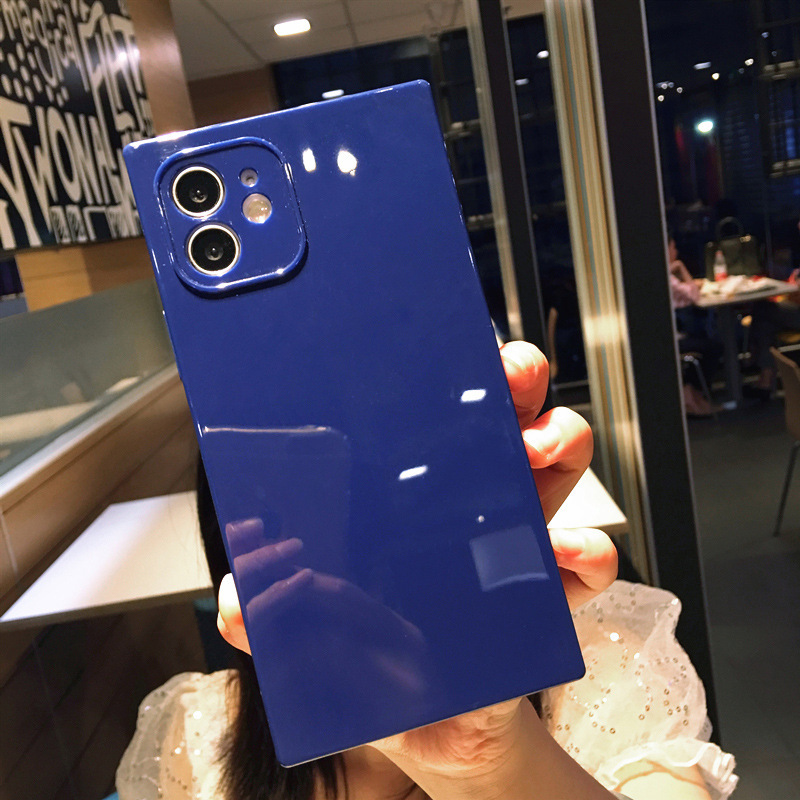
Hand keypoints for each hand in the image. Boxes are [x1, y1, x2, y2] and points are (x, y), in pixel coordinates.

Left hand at [219, 341, 616, 645]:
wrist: (434, 728)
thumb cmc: (371, 664)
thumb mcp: (312, 635)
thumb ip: (271, 617)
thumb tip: (238, 600)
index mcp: (413, 499)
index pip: (431, 421)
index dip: (444, 379)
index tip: (446, 351)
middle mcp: (471, 503)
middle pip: (502, 420)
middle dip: (515, 383)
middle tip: (509, 377)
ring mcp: (517, 540)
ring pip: (554, 463)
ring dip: (559, 438)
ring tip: (541, 445)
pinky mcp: (552, 592)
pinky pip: (586, 561)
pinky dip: (586, 551)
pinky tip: (565, 555)